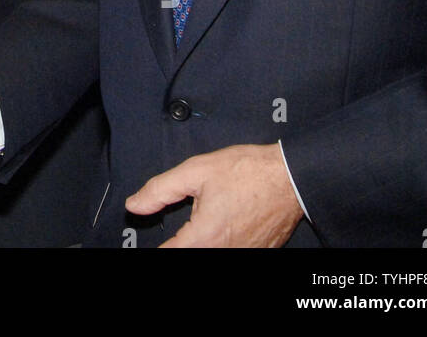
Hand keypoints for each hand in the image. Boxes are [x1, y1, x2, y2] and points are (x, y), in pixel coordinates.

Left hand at [125, 143, 302, 246]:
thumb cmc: (248, 171)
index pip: (170, 254)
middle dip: (180, 244)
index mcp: (206, 236)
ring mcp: (246, 254)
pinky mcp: (260, 252)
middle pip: (191, 255)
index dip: (157, 249)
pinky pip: (234, 252)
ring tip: (202, 223)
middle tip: (176, 233)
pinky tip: (220, 227)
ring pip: (212, 254)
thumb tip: (135, 205)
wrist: (291, 175)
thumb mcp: (196, 171)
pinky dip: (221, 243)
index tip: (146, 244)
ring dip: (201, 242)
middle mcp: (227, 251)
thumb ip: (160, 190)